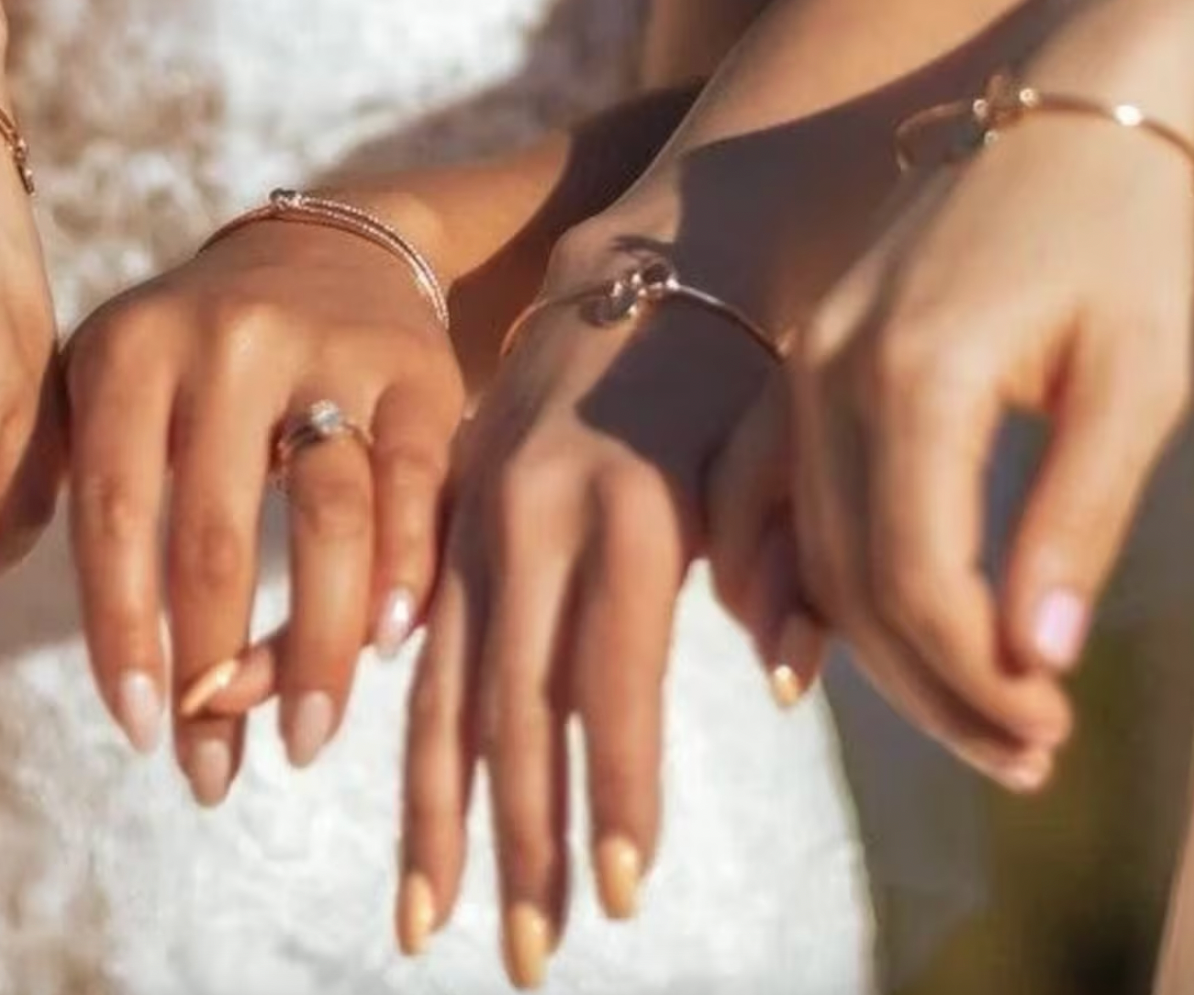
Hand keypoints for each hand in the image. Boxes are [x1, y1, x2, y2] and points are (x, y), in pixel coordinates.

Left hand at [64, 212, 461, 803]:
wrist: (332, 249)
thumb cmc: (205, 362)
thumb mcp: (132, 396)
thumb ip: (123, 519)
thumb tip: (175, 699)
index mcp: (131, 349)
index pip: (113, 515)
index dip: (122, 634)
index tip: (141, 733)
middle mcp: (227, 338)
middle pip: (216, 536)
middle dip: (213, 672)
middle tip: (214, 772)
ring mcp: (328, 347)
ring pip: (327, 519)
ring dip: (317, 647)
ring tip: (304, 737)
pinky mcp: (417, 369)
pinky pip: (415, 488)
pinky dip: (405, 573)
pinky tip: (389, 647)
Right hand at [397, 229, 799, 987]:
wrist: (649, 266)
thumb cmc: (743, 369)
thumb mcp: (785, 443)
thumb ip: (785, 556)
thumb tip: (786, 683)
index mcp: (626, 499)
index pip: (612, 669)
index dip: (616, 783)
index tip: (621, 892)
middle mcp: (531, 509)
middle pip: (509, 693)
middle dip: (518, 831)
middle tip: (528, 954)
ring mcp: (475, 510)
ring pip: (441, 677)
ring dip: (438, 805)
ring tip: (428, 917)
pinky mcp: (448, 513)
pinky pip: (415, 639)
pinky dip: (407, 732)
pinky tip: (411, 813)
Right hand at [742, 52, 1193, 791]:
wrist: (1061, 106)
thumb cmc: (1117, 239)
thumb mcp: (1135, 381)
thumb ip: (1077, 519)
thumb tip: (1034, 662)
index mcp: (913, 373)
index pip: (917, 581)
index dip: (977, 684)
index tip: (1050, 738)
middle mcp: (830, 372)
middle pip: (852, 580)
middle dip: (934, 688)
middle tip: (1023, 755)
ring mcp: (803, 363)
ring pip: (814, 550)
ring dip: (885, 647)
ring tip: (977, 711)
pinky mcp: (804, 361)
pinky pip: (795, 502)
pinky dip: (833, 580)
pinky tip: (872, 638)